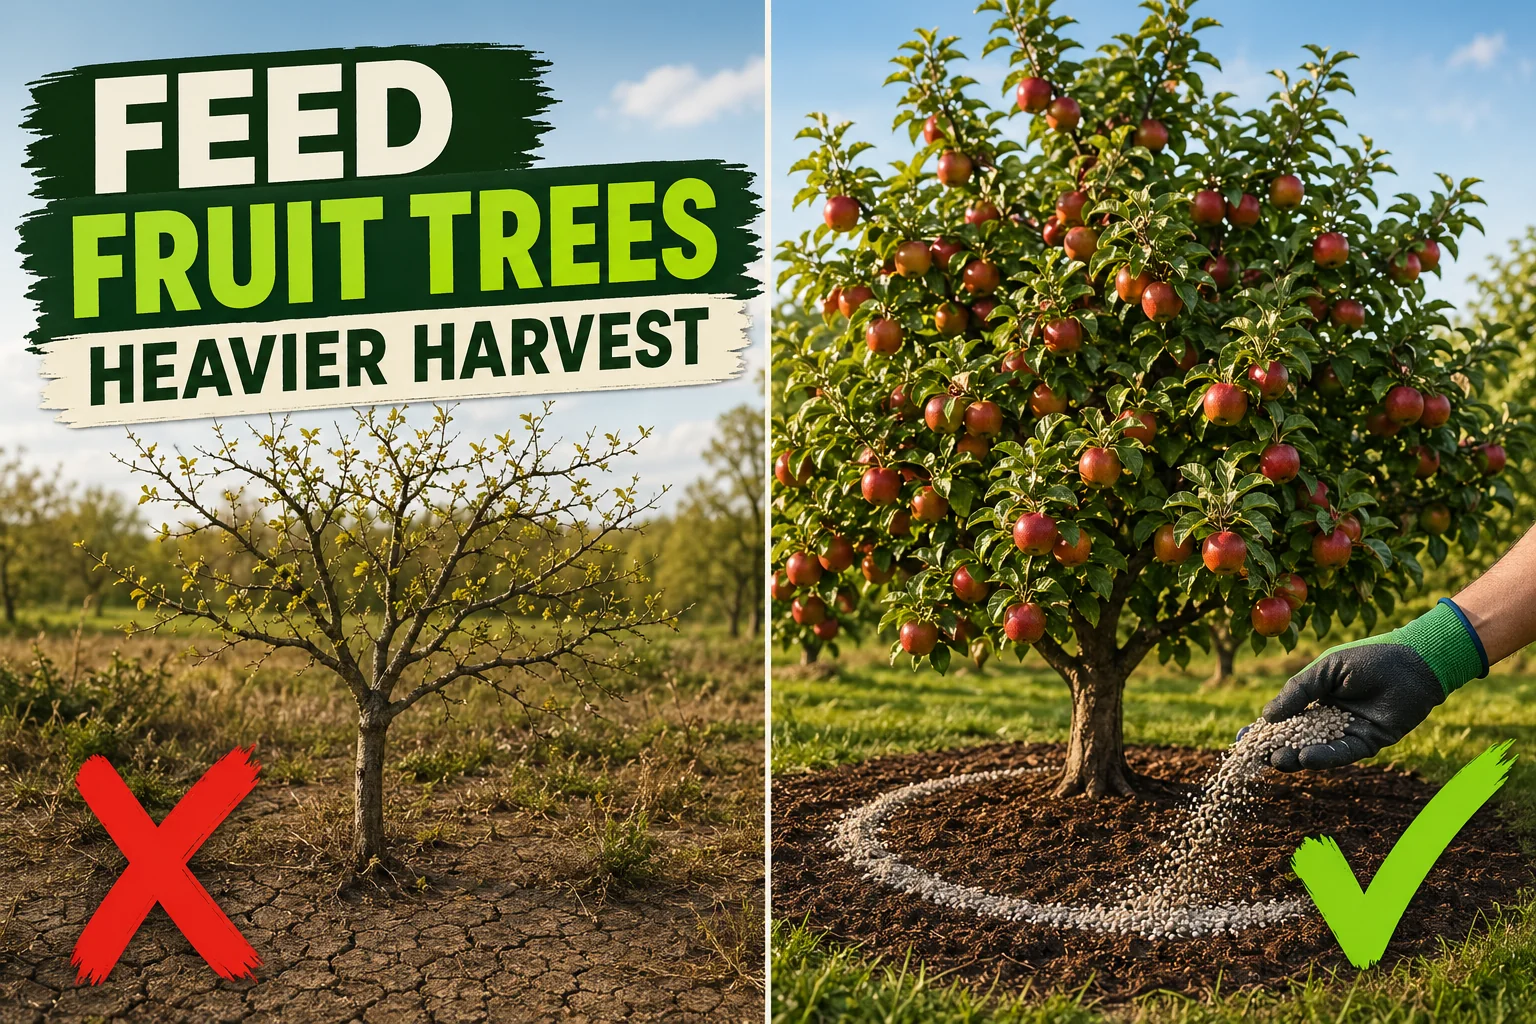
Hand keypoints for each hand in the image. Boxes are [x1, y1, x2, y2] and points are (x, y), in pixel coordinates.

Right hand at [1262, 640, 1444, 770]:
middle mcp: (1329, 719)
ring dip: (1296, 757)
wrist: (1412, 662)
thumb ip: (1297, 692)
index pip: (1284, 718)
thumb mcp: (1324, 670)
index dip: (1264, 730)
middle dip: (1276, 749)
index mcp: (1315, 699)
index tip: (1242, 739)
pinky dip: (1324, 757)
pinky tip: (1306, 758)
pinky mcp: (1368, 743)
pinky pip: (1342, 753)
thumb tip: (1266, 716)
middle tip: (1257, 757)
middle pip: (1297, 739)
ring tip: (1278, 760)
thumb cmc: (1368, 658)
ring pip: (1317, 750)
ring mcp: (1347, 732)